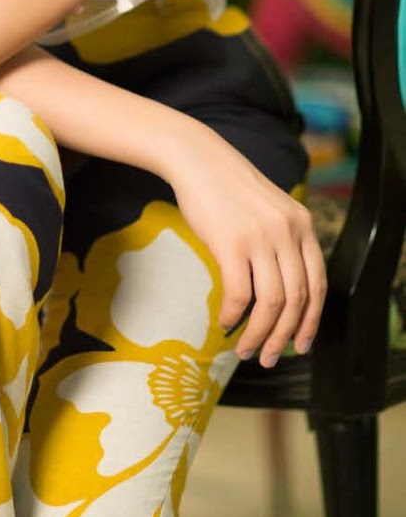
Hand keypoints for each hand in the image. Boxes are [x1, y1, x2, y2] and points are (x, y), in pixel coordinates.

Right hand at [164, 117, 326, 367]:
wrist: (197, 159)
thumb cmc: (229, 189)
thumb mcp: (271, 211)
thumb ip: (284, 243)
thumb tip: (283, 297)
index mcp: (302, 224)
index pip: (318, 284)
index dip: (311, 321)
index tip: (301, 344)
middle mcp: (288, 232)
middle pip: (296, 299)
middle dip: (284, 336)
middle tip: (269, 357)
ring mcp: (261, 237)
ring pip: (270, 303)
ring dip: (258, 334)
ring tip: (245, 349)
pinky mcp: (231, 243)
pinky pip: (238, 294)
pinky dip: (233, 316)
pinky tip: (224, 322)